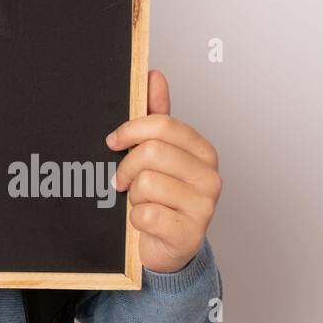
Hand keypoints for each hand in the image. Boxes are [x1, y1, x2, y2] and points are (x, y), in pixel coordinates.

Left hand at [106, 70, 221, 273]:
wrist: (167, 246)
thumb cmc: (161, 196)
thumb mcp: (157, 155)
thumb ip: (155, 116)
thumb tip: (153, 75)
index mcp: (202, 151)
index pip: (163, 125)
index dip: (130, 131)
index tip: (113, 142)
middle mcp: (210, 176)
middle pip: (151, 152)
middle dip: (127, 167)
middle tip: (123, 180)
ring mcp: (204, 206)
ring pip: (146, 183)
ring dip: (133, 195)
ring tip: (141, 202)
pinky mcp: (190, 233)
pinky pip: (145, 214)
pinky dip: (136, 219)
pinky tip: (147, 222)